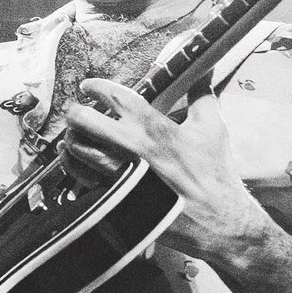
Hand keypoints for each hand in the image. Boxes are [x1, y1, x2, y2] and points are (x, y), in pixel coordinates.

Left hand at [64, 78, 270, 264]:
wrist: (219, 221)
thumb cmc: (216, 175)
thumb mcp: (213, 129)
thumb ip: (202, 94)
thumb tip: (203, 70)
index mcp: (154, 127)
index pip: (113, 96)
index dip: (96, 86)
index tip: (89, 86)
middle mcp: (133, 148)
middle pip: (83, 120)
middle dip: (74, 112)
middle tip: (76, 112)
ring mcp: (121, 176)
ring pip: (77, 150)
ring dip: (72, 140)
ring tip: (75, 137)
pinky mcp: (116, 199)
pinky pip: (82, 180)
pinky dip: (76, 168)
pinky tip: (79, 162)